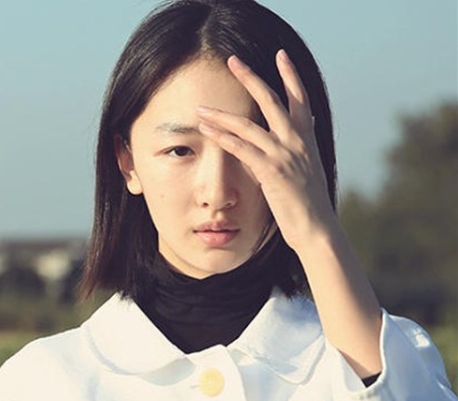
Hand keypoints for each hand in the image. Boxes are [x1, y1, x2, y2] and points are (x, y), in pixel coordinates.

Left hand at [197, 50, 336, 253]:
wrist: (317, 228)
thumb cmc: (308, 204)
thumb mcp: (306, 170)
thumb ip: (295, 150)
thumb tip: (289, 135)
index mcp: (307, 139)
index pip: (300, 99)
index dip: (290, 76)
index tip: (280, 55)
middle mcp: (298, 141)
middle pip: (271, 100)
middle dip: (250, 78)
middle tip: (232, 60)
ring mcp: (285, 155)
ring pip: (249, 125)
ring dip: (221, 115)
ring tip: (201, 108)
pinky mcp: (272, 172)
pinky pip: (243, 150)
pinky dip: (223, 139)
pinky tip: (207, 131)